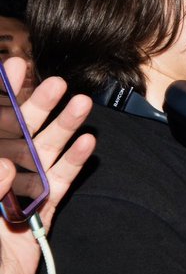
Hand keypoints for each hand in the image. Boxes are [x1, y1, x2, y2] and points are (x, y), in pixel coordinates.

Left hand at [0, 60, 95, 273]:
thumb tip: (8, 164)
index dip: (2, 95)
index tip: (15, 66)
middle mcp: (3, 171)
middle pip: (20, 131)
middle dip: (36, 105)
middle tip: (54, 82)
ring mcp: (23, 187)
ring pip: (45, 150)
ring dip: (63, 127)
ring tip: (80, 103)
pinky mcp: (44, 207)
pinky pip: (61, 180)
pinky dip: (74, 161)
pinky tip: (88, 142)